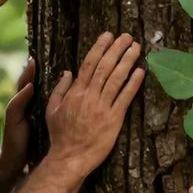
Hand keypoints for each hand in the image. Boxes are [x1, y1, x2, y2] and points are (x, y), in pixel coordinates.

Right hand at [0, 57, 35, 185]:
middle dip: (31, 68)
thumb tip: (59, 96)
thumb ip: (45, 108)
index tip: (47, 57)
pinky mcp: (12, 121)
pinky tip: (27, 87)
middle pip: (25, 81)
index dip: (39, 71)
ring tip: (32, 63)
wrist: (13, 161)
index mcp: (30, 104)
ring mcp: (15, 111)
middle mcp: (20, 104)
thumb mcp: (40, 122)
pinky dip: (22, 96)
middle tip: (37, 53)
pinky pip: (16, 105)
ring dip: (25, 76)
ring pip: (20, 89)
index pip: (34, 83)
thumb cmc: (29, 142)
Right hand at [45, 32, 143, 177]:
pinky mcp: (114, 119)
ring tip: (136, 48)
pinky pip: (125, 97)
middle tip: (127, 36)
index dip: (100, 48)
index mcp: (75, 92)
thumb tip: (67, 71)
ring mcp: (102, 107)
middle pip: (105, 67)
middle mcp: (90, 96)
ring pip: (116, 78)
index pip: (89, 64)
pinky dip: (133, 83)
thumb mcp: (52, 109)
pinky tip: (140, 71)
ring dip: (127, 61)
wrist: (69, 157)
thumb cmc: (61, 135)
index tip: (108, 35)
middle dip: (117, 49)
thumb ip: (60, 89)